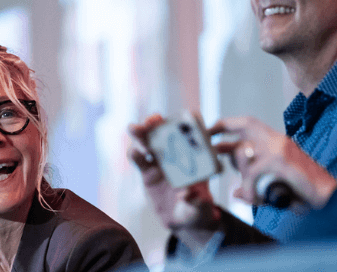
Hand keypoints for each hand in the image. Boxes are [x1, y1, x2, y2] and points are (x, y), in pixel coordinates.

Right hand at [128, 115, 220, 230]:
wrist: (182, 221)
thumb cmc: (198, 211)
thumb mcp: (202, 209)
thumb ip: (197, 203)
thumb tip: (188, 194)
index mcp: (196, 157)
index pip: (193, 133)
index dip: (190, 121)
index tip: (187, 115)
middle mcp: (177, 155)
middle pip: (165, 132)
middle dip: (158, 123)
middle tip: (152, 120)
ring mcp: (160, 162)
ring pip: (148, 142)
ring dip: (141, 133)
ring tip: (135, 129)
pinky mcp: (147, 172)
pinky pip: (138, 159)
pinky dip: (134, 153)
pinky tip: (134, 151)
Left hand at [209, 116, 336, 208]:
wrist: (329, 197)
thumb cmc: (304, 192)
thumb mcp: (275, 184)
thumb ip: (255, 184)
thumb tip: (236, 192)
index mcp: (278, 142)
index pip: (249, 123)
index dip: (228, 124)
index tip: (211, 130)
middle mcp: (278, 140)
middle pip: (246, 126)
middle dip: (225, 134)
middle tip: (210, 146)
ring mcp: (279, 148)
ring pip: (245, 152)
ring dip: (242, 175)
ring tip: (252, 193)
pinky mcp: (280, 161)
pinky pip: (252, 173)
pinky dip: (250, 189)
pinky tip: (256, 199)